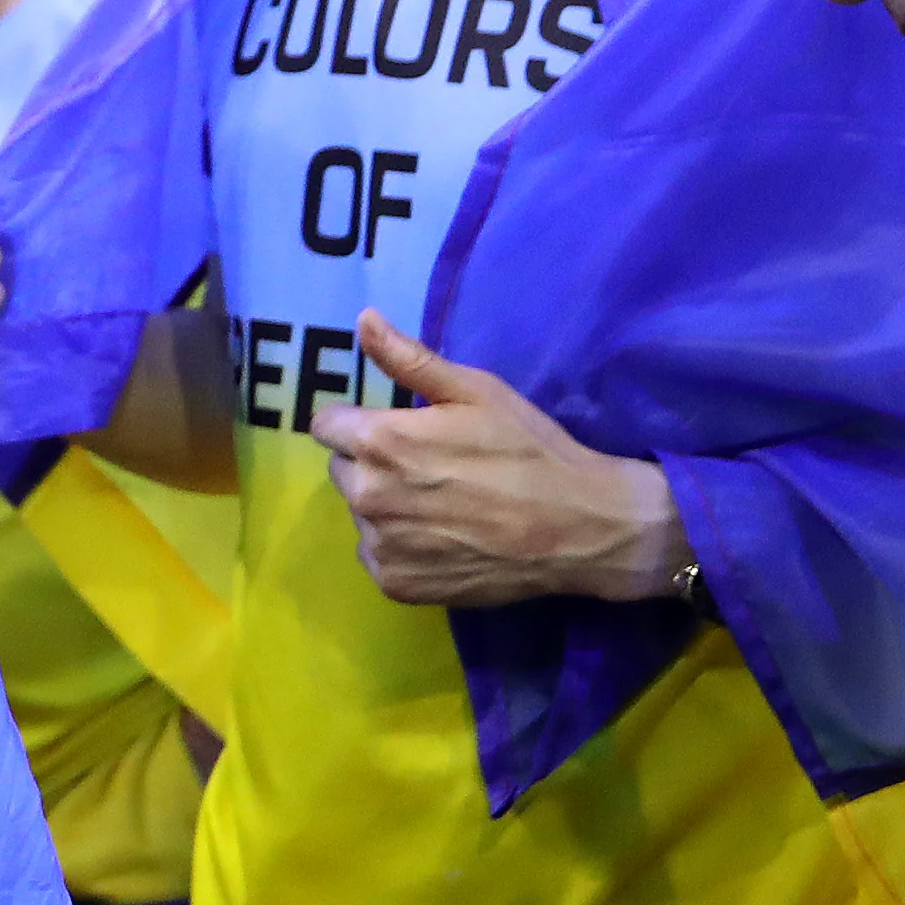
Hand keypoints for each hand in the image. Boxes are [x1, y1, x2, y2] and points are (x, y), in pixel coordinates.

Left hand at [308, 313, 686, 606]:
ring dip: (387, 507)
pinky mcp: (395, 584)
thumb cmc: (528, 450)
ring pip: (362, 514)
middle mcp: (366, 496)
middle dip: (374, 464)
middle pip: (343, 470)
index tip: (398, 431)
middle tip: (431, 468)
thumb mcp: (475, 391)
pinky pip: (378, 555)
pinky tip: (445, 539)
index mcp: (378, 442)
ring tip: (444, 505)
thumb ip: (409, 358)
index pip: (326, 426)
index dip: (360, 423)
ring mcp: (379, 545)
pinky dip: (401, 547)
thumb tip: (363, 319)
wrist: (578, 528)